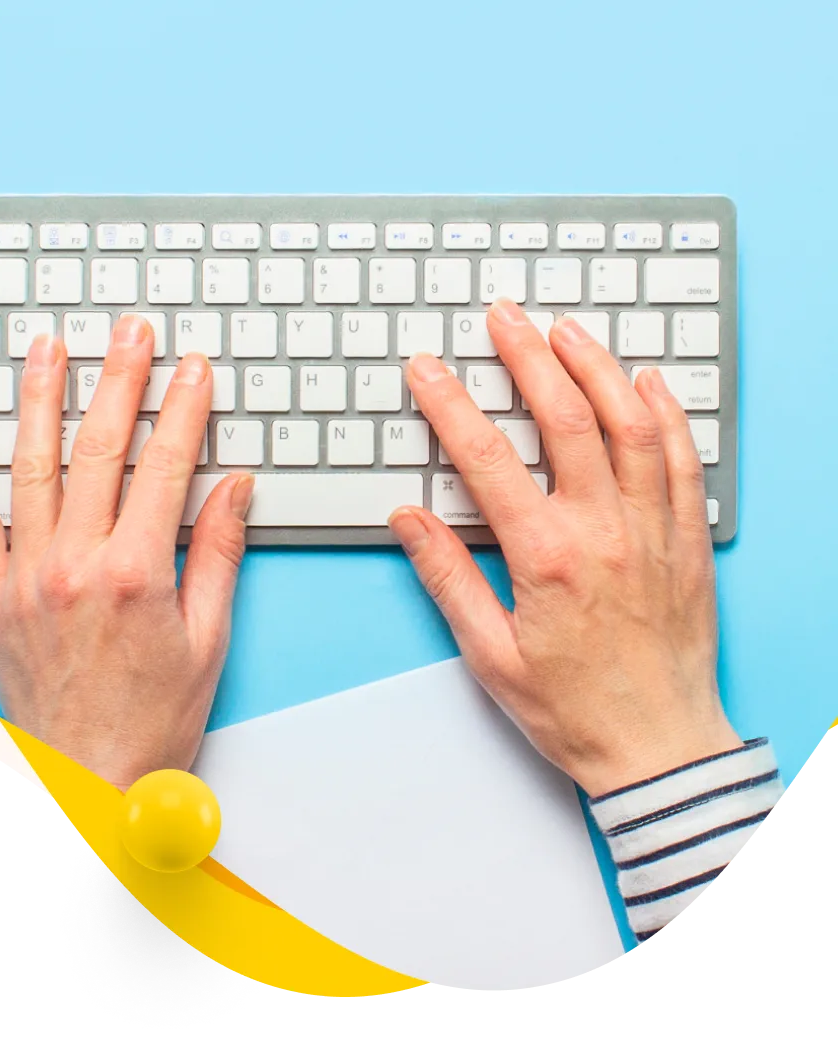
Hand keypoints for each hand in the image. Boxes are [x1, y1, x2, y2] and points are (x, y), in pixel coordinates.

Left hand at [0, 316, 253, 790]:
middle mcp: (74, 565)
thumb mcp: (208, 638)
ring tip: (48, 347)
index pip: (164, 466)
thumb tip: (233, 486)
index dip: (183, 408)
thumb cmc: (155, 721)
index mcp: (135, 573)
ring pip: (31, 468)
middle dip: (119, 380)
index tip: (193, 368)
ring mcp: (26, 578)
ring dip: (41, 400)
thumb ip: (216, 553)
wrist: (92, 785)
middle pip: (98, 450)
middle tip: (130, 332)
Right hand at [389, 300, 740, 795]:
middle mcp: (604, 531)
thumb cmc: (573, 709)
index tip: (428, 370)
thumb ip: (447, 577)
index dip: (450, 404)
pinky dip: (666, 413)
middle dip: (528, 357)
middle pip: (565, 419)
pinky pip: (683, 459)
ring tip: (566, 331)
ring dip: (597, 367)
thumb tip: (409, 518)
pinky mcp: (687, 540)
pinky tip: (647, 382)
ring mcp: (653, 530)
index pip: (487, 458)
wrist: (658, 748)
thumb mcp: (489, 654)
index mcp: (546, 557)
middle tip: (504, 319)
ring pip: (630, 424)